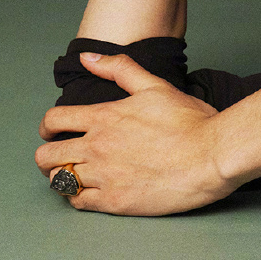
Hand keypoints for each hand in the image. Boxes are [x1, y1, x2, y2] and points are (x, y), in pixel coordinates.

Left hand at [35, 52, 236, 214]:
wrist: (214, 156)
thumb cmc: (192, 122)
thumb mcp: (156, 87)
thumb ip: (120, 69)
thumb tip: (88, 57)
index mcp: (104, 118)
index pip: (53, 121)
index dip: (47, 127)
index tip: (52, 132)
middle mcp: (97, 147)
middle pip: (46, 156)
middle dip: (49, 155)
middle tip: (62, 157)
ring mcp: (104, 176)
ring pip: (59, 181)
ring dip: (64, 177)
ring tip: (77, 176)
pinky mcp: (115, 201)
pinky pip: (78, 202)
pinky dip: (78, 197)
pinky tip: (91, 192)